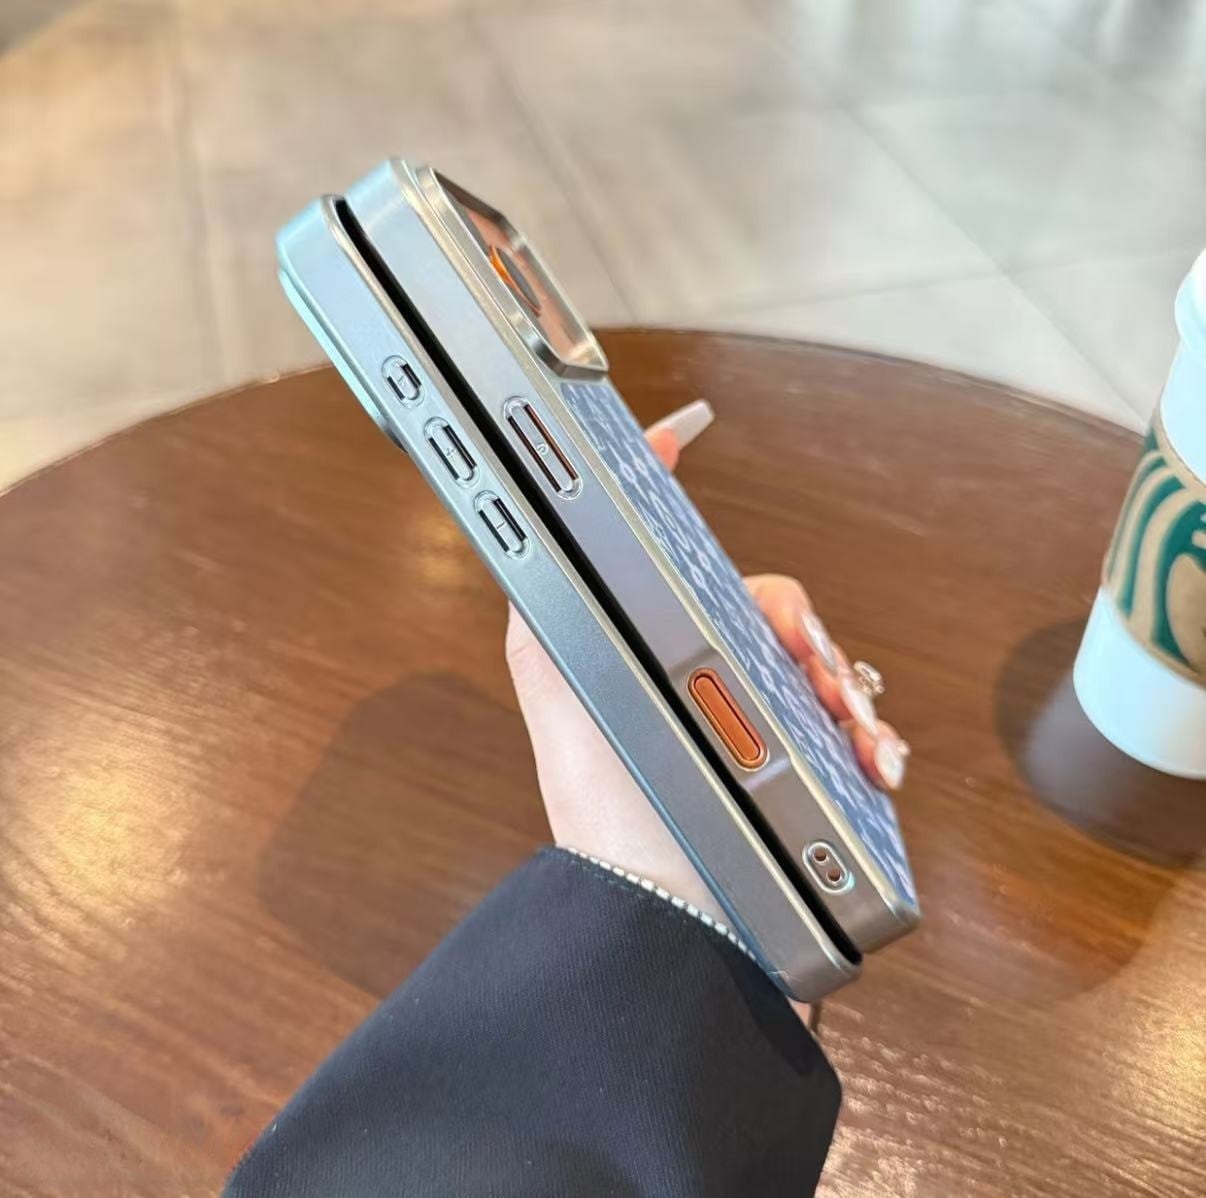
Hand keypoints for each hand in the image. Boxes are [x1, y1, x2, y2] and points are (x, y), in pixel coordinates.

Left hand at [504, 404, 908, 989]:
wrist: (672, 912)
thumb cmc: (608, 800)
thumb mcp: (556, 679)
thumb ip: (543, 595)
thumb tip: (543, 504)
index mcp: (655, 652)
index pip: (679, 556)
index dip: (673, 482)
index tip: (686, 428)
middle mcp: (709, 682)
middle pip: (776, 605)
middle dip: (799, 626)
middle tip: (803, 667)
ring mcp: (763, 731)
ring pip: (827, 663)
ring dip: (843, 683)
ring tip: (845, 724)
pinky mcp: (809, 778)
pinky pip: (859, 728)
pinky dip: (872, 734)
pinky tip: (871, 755)